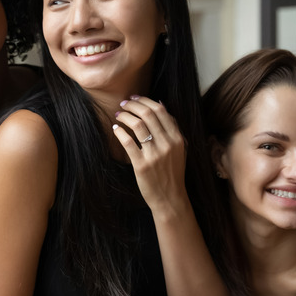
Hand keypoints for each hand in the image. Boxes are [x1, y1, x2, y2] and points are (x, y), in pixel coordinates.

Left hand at [112, 96, 187, 213]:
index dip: (144, 101)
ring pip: (137, 125)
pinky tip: (115, 129)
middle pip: (148, 114)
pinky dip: (120, 132)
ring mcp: (154, 155)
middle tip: (123, 104)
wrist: (170, 197)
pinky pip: (128, 142)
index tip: (134, 98)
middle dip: (133, 105)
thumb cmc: (172, 172)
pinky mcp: (141, 165)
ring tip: (118, 114)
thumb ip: (172, 126)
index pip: (160, 110)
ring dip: (125, 116)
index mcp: (177, 138)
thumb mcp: (180, 148)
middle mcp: (167, 144)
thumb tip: (160, 103)